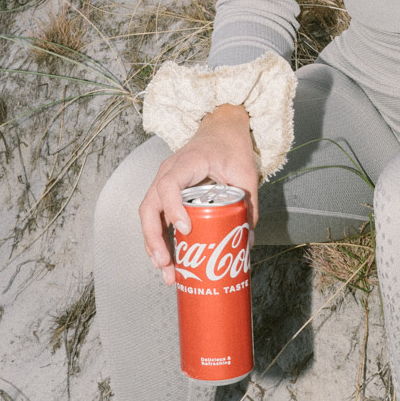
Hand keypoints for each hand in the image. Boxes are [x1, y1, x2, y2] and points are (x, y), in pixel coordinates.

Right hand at [138, 104, 258, 286]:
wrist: (221, 129)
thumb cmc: (231, 147)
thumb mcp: (246, 173)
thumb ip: (249, 204)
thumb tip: (247, 241)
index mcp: (187, 162)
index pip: (169, 185)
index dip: (173, 208)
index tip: (185, 230)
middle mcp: (168, 172)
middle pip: (150, 206)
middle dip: (154, 238)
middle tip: (167, 263)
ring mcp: (164, 182)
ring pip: (149, 216)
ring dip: (154, 245)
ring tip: (167, 271)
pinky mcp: (167, 194)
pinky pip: (157, 218)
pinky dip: (158, 240)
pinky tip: (167, 261)